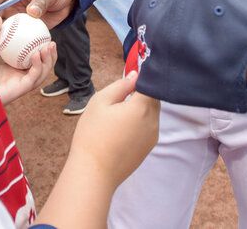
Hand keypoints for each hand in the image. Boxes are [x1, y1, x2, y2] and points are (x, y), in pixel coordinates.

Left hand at [0, 16, 56, 104]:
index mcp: (13, 68)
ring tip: (49, 46)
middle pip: (42, 67)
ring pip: (42, 73)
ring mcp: (22, 83)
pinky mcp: (21, 89)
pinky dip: (38, 66)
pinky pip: (34, 77)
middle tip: (51, 42)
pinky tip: (37, 55)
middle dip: (51, 56)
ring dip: (48, 60)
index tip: (44, 35)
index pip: (32, 58)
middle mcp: (20, 76)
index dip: (41, 48)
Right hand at [66, 71, 159, 187]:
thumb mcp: (100, 102)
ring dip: (141, 108)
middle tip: (121, 95)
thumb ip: (121, 85)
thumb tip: (136, 75)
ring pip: (152, 114)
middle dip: (141, 93)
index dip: (144, 77)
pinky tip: (121, 128)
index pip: (152, 84)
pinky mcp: (148, 148)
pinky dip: (139, 122)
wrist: (93, 172)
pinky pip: (148, 128)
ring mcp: (153, 137)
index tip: (132, 74)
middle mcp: (153, 122)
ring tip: (118, 113)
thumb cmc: (93, 134)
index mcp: (143, 107)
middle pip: (154, 99)